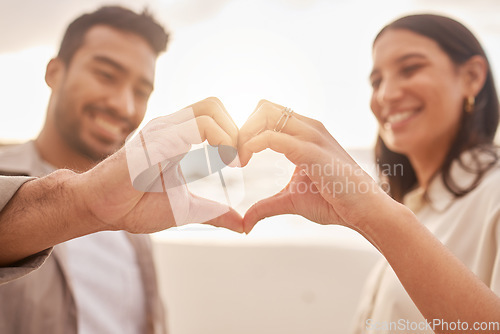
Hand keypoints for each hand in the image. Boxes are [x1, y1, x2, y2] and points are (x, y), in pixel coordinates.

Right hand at [80, 97, 243, 233]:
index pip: (215, 115)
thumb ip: (214, 213)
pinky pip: (193, 128)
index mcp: (178, 137)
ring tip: (232, 163)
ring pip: (209, 110)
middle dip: (236, 130)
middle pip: (214, 104)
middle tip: (240, 161)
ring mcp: (162, 131)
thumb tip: (243, 226)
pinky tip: (219, 164)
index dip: (235, 134)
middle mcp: (171, 128)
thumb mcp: (186, 209)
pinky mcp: (155, 142)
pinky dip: (217, 141)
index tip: (241, 163)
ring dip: (229, 135)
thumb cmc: (135, 205)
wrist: (100, 209)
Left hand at [238, 100, 387, 232]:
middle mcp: (308, 128)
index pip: (267, 113)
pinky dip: (252, 145)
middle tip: (233, 155)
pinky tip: (243, 161)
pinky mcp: (312, 151)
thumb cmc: (334, 201)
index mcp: (304, 133)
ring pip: (266, 114)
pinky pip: (273, 137)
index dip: (246, 129)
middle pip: (263, 107)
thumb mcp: (291, 200)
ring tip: (236, 159)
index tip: (235, 155)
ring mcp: (311, 136)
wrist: (364, 211)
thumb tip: (245, 222)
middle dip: (242, 127)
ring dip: (244, 133)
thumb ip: (266, 206)